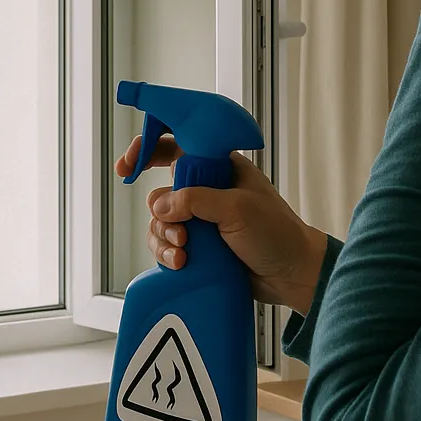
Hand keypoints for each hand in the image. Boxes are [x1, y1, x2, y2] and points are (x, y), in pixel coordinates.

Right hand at [115, 136, 328, 315]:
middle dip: (159, 211)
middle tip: (171, 225)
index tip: (128, 166)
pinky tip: (181, 263)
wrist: (292, 275)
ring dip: (165, 237)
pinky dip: (168, 254)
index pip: (175, 146)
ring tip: (184, 252)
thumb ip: (196, 200)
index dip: (147, 149)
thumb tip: (161, 206)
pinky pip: (168, 245)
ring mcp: (202, 219)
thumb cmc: (277, 233)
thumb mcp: (238, 209)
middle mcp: (207, 190)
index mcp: (220, 168)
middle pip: (161, 190)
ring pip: (161, 222)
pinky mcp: (199, 246)